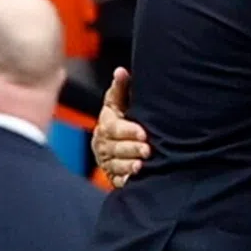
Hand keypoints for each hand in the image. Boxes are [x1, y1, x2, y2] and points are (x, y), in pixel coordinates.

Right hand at [90, 67, 149, 187]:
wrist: (121, 142)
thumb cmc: (123, 118)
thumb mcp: (120, 103)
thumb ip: (120, 88)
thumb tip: (121, 71)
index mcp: (106, 125)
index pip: (113, 128)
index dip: (127, 131)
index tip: (143, 133)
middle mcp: (103, 144)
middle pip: (114, 148)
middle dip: (131, 149)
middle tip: (147, 150)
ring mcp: (107, 161)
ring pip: (115, 164)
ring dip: (128, 165)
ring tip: (141, 165)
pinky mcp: (113, 176)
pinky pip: (117, 179)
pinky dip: (126, 179)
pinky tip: (136, 178)